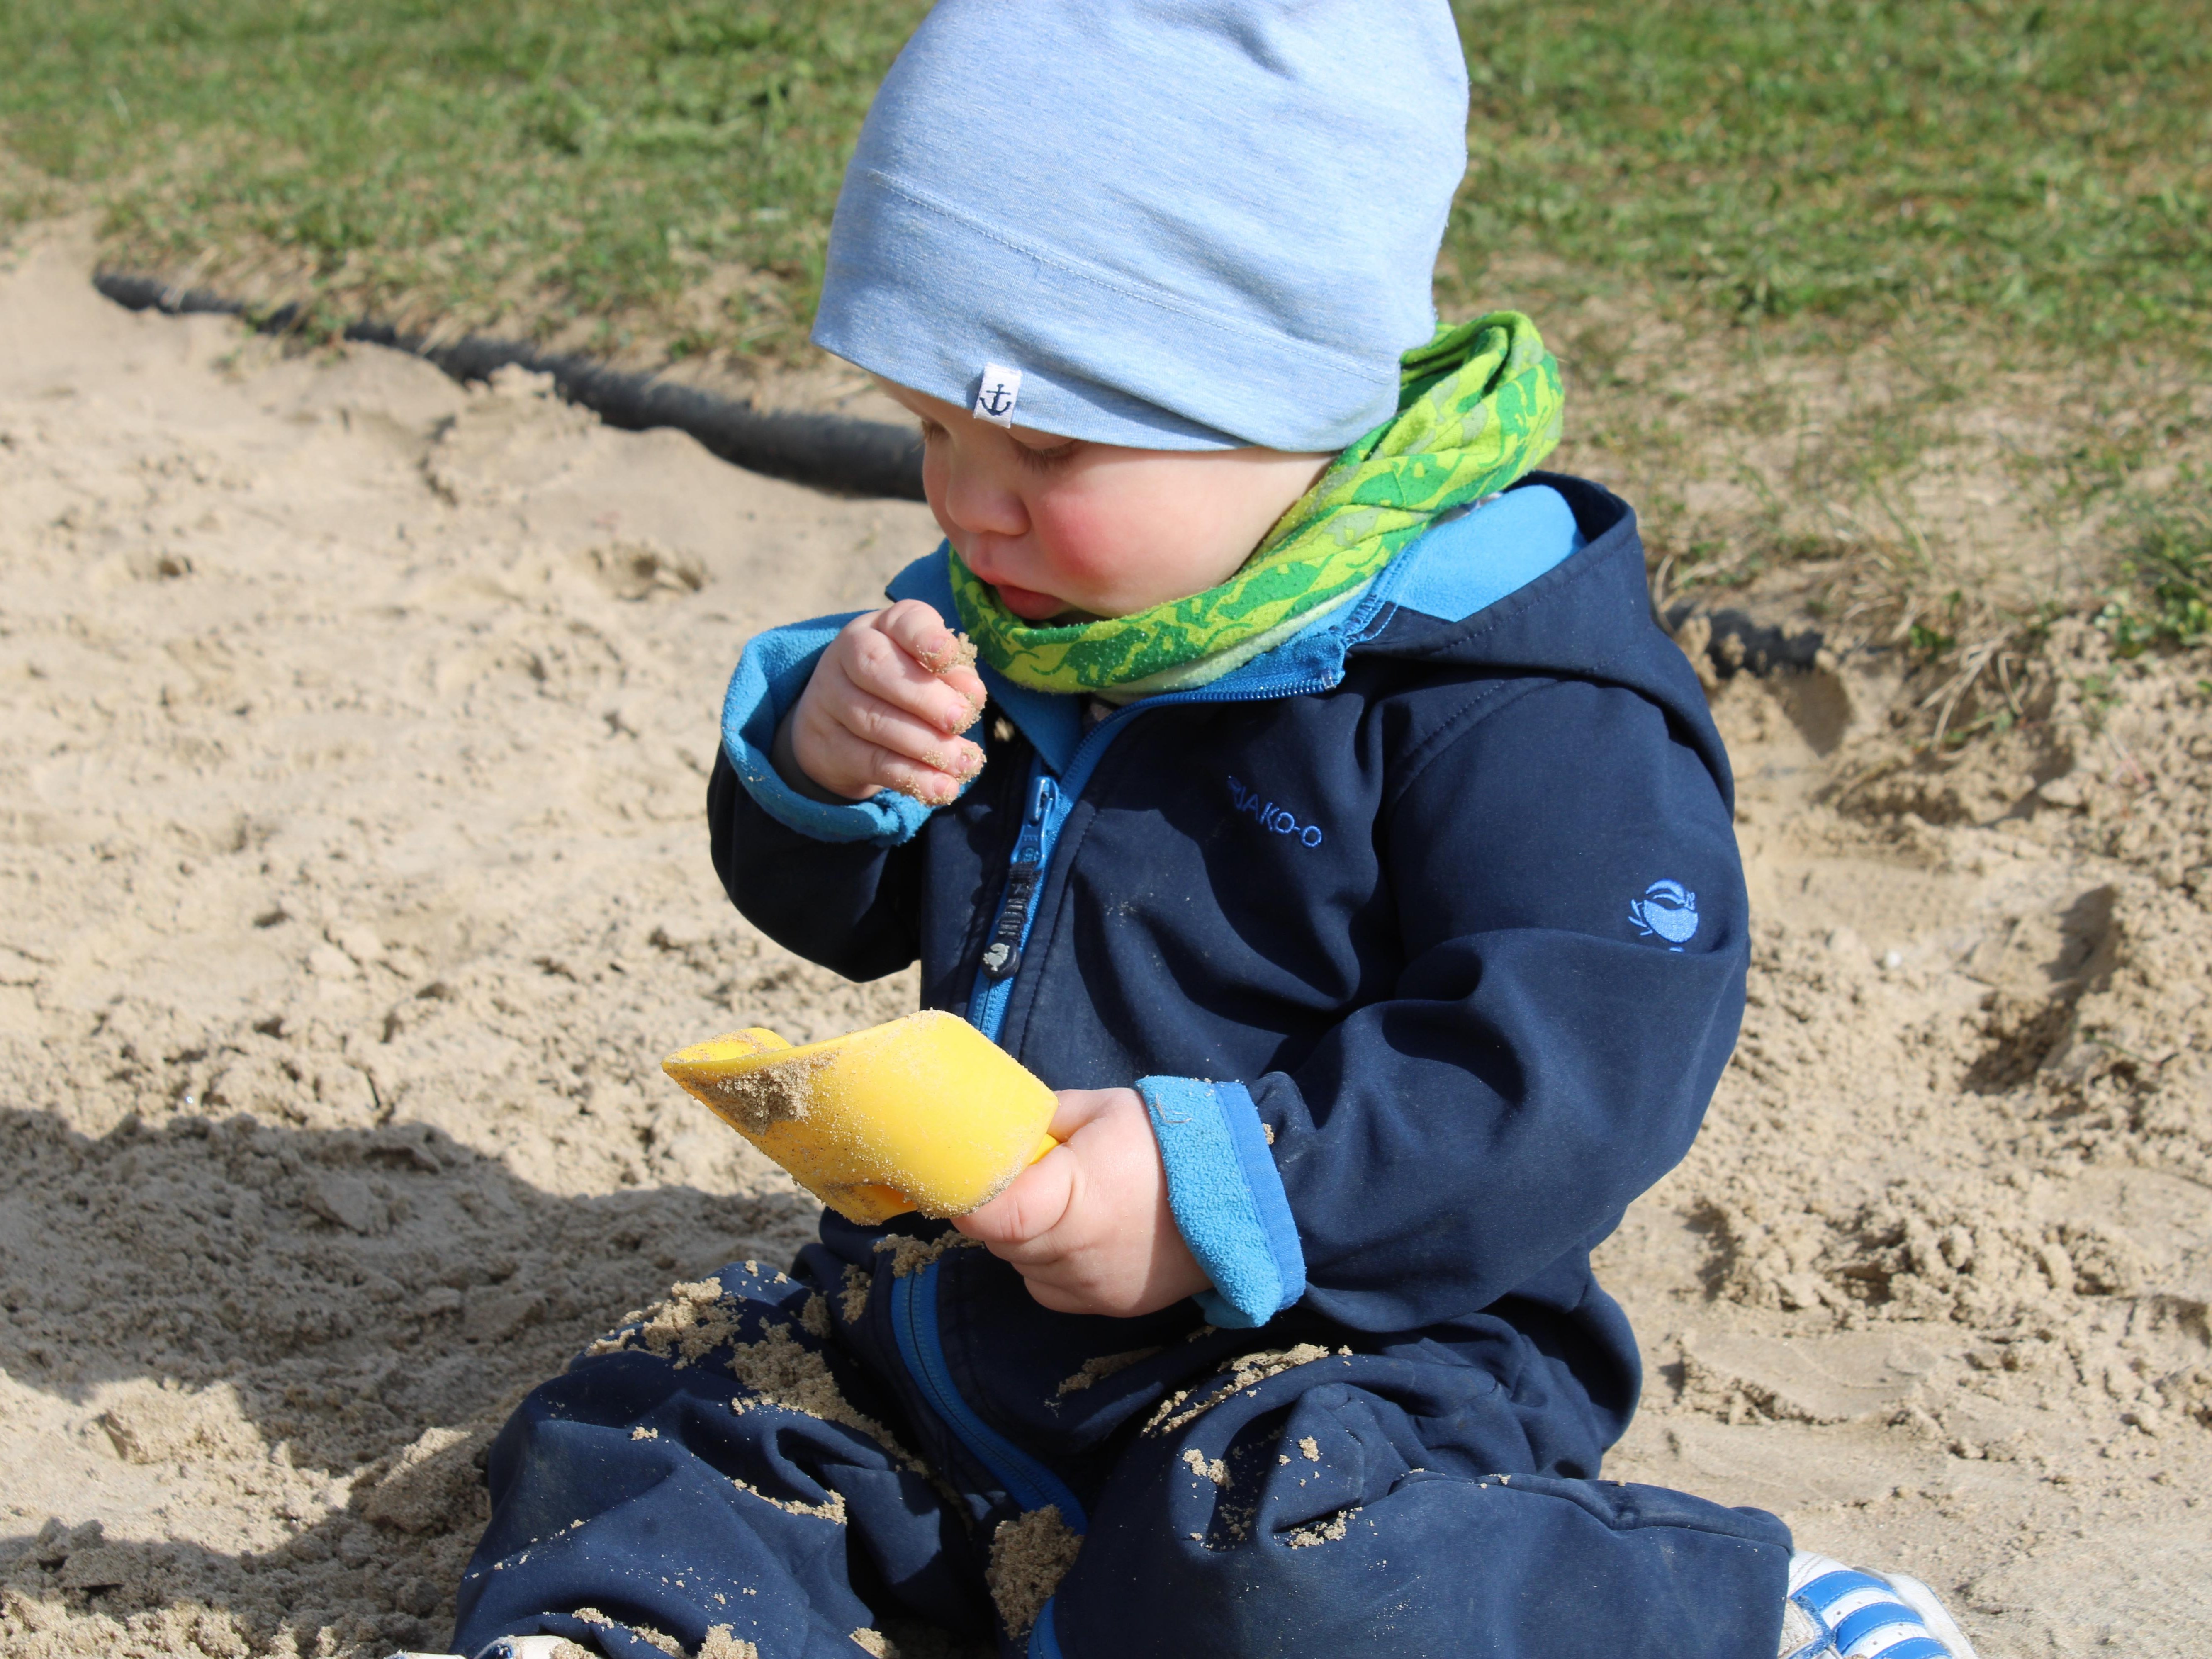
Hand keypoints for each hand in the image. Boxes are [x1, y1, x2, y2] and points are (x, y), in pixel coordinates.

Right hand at [776, 600, 987, 804]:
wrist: (838, 721)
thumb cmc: (904, 686)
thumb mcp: (931, 672)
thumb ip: (954, 677)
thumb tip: (971, 693)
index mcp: (884, 627)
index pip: (902, 622)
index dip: (925, 637)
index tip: (946, 655)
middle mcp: (849, 653)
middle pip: (877, 669)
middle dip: (924, 697)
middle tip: (960, 720)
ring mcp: (831, 698)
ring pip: (875, 721)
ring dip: (926, 746)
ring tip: (964, 762)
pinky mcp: (829, 744)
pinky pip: (872, 762)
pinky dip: (912, 778)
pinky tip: (942, 788)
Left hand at [953, 1088, 1209, 1317]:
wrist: (1238, 1197)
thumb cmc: (1169, 1145)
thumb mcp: (1105, 1108)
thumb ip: (1049, 1116)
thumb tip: (1011, 1126)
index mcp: (1073, 1195)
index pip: (994, 1216)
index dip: (971, 1200)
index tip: (969, 1181)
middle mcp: (1077, 1251)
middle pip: (1000, 1243)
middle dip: (999, 1212)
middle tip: (1020, 1181)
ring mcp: (1092, 1286)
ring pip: (1022, 1268)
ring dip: (1024, 1240)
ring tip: (1058, 1207)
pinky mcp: (1109, 1306)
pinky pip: (1051, 1290)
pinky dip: (1049, 1267)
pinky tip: (1077, 1238)